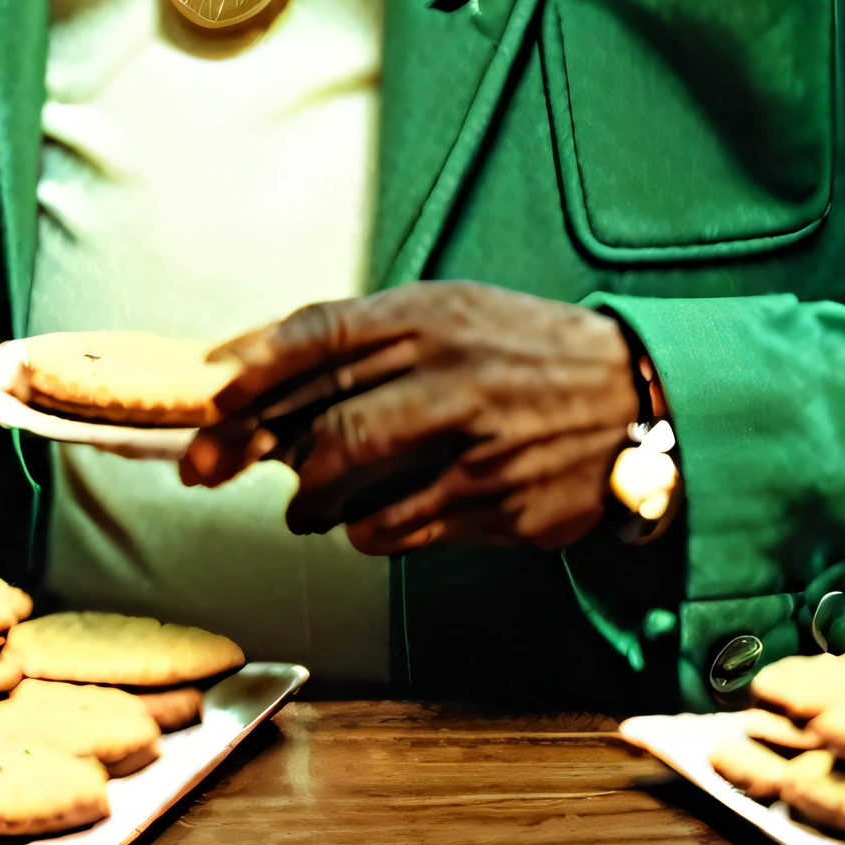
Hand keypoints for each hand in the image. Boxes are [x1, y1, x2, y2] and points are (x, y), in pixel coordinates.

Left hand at [182, 282, 641, 553]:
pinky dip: (364, 530)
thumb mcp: (447, 313)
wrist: (636, 398)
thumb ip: (356, 337)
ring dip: (308, 501)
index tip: (208, 397)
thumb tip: (243, 362)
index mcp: (432, 317)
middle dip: (251, 455)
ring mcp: (477, 447)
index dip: (253, 371)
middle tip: (216, 467)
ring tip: (306, 502)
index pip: (321, 336)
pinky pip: (398, 529)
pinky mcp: (498, 506)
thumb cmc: (522, 353)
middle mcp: (452, 377)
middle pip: (326, 425)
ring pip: (353, 484)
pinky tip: (367, 521)